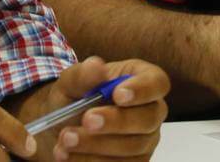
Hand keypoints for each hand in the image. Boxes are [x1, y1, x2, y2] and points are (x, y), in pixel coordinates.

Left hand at [16, 56, 168, 161]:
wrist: (62, 127)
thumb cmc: (74, 97)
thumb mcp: (71, 82)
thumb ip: (82, 75)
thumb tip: (96, 66)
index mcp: (141, 79)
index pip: (157, 83)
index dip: (142, 89)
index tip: (117, 94)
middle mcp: (151, 111)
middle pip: (148, 119)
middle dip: (116, 121)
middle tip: (87, 120)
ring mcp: (145, 140)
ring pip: (133, 148)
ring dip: (97, 146)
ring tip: (66, 139)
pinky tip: (67, 155)